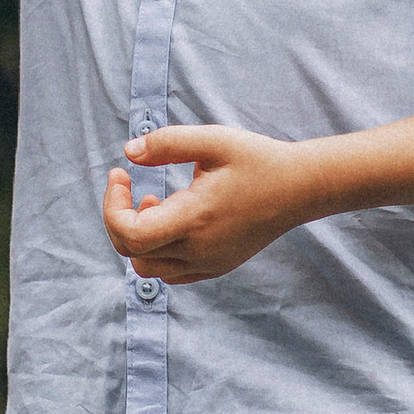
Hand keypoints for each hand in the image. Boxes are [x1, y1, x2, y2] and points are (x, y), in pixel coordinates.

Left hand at [101, 122, 310, 283]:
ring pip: (148, 268)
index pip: (130, 234)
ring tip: (155, 203)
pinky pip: (171, 273)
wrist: (301, 188)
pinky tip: (171, 220)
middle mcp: (199, 250)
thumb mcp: (213, 140)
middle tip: (131, 186)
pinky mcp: (216, 267)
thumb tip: (128, 153)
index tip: (120, 174)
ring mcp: (208, 263)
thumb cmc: (258, 160)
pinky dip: (157, 251)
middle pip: (132, 253)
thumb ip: (167, 143)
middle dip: (119, 218)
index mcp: (195, 219)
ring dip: (137, 237)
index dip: (112, 206)